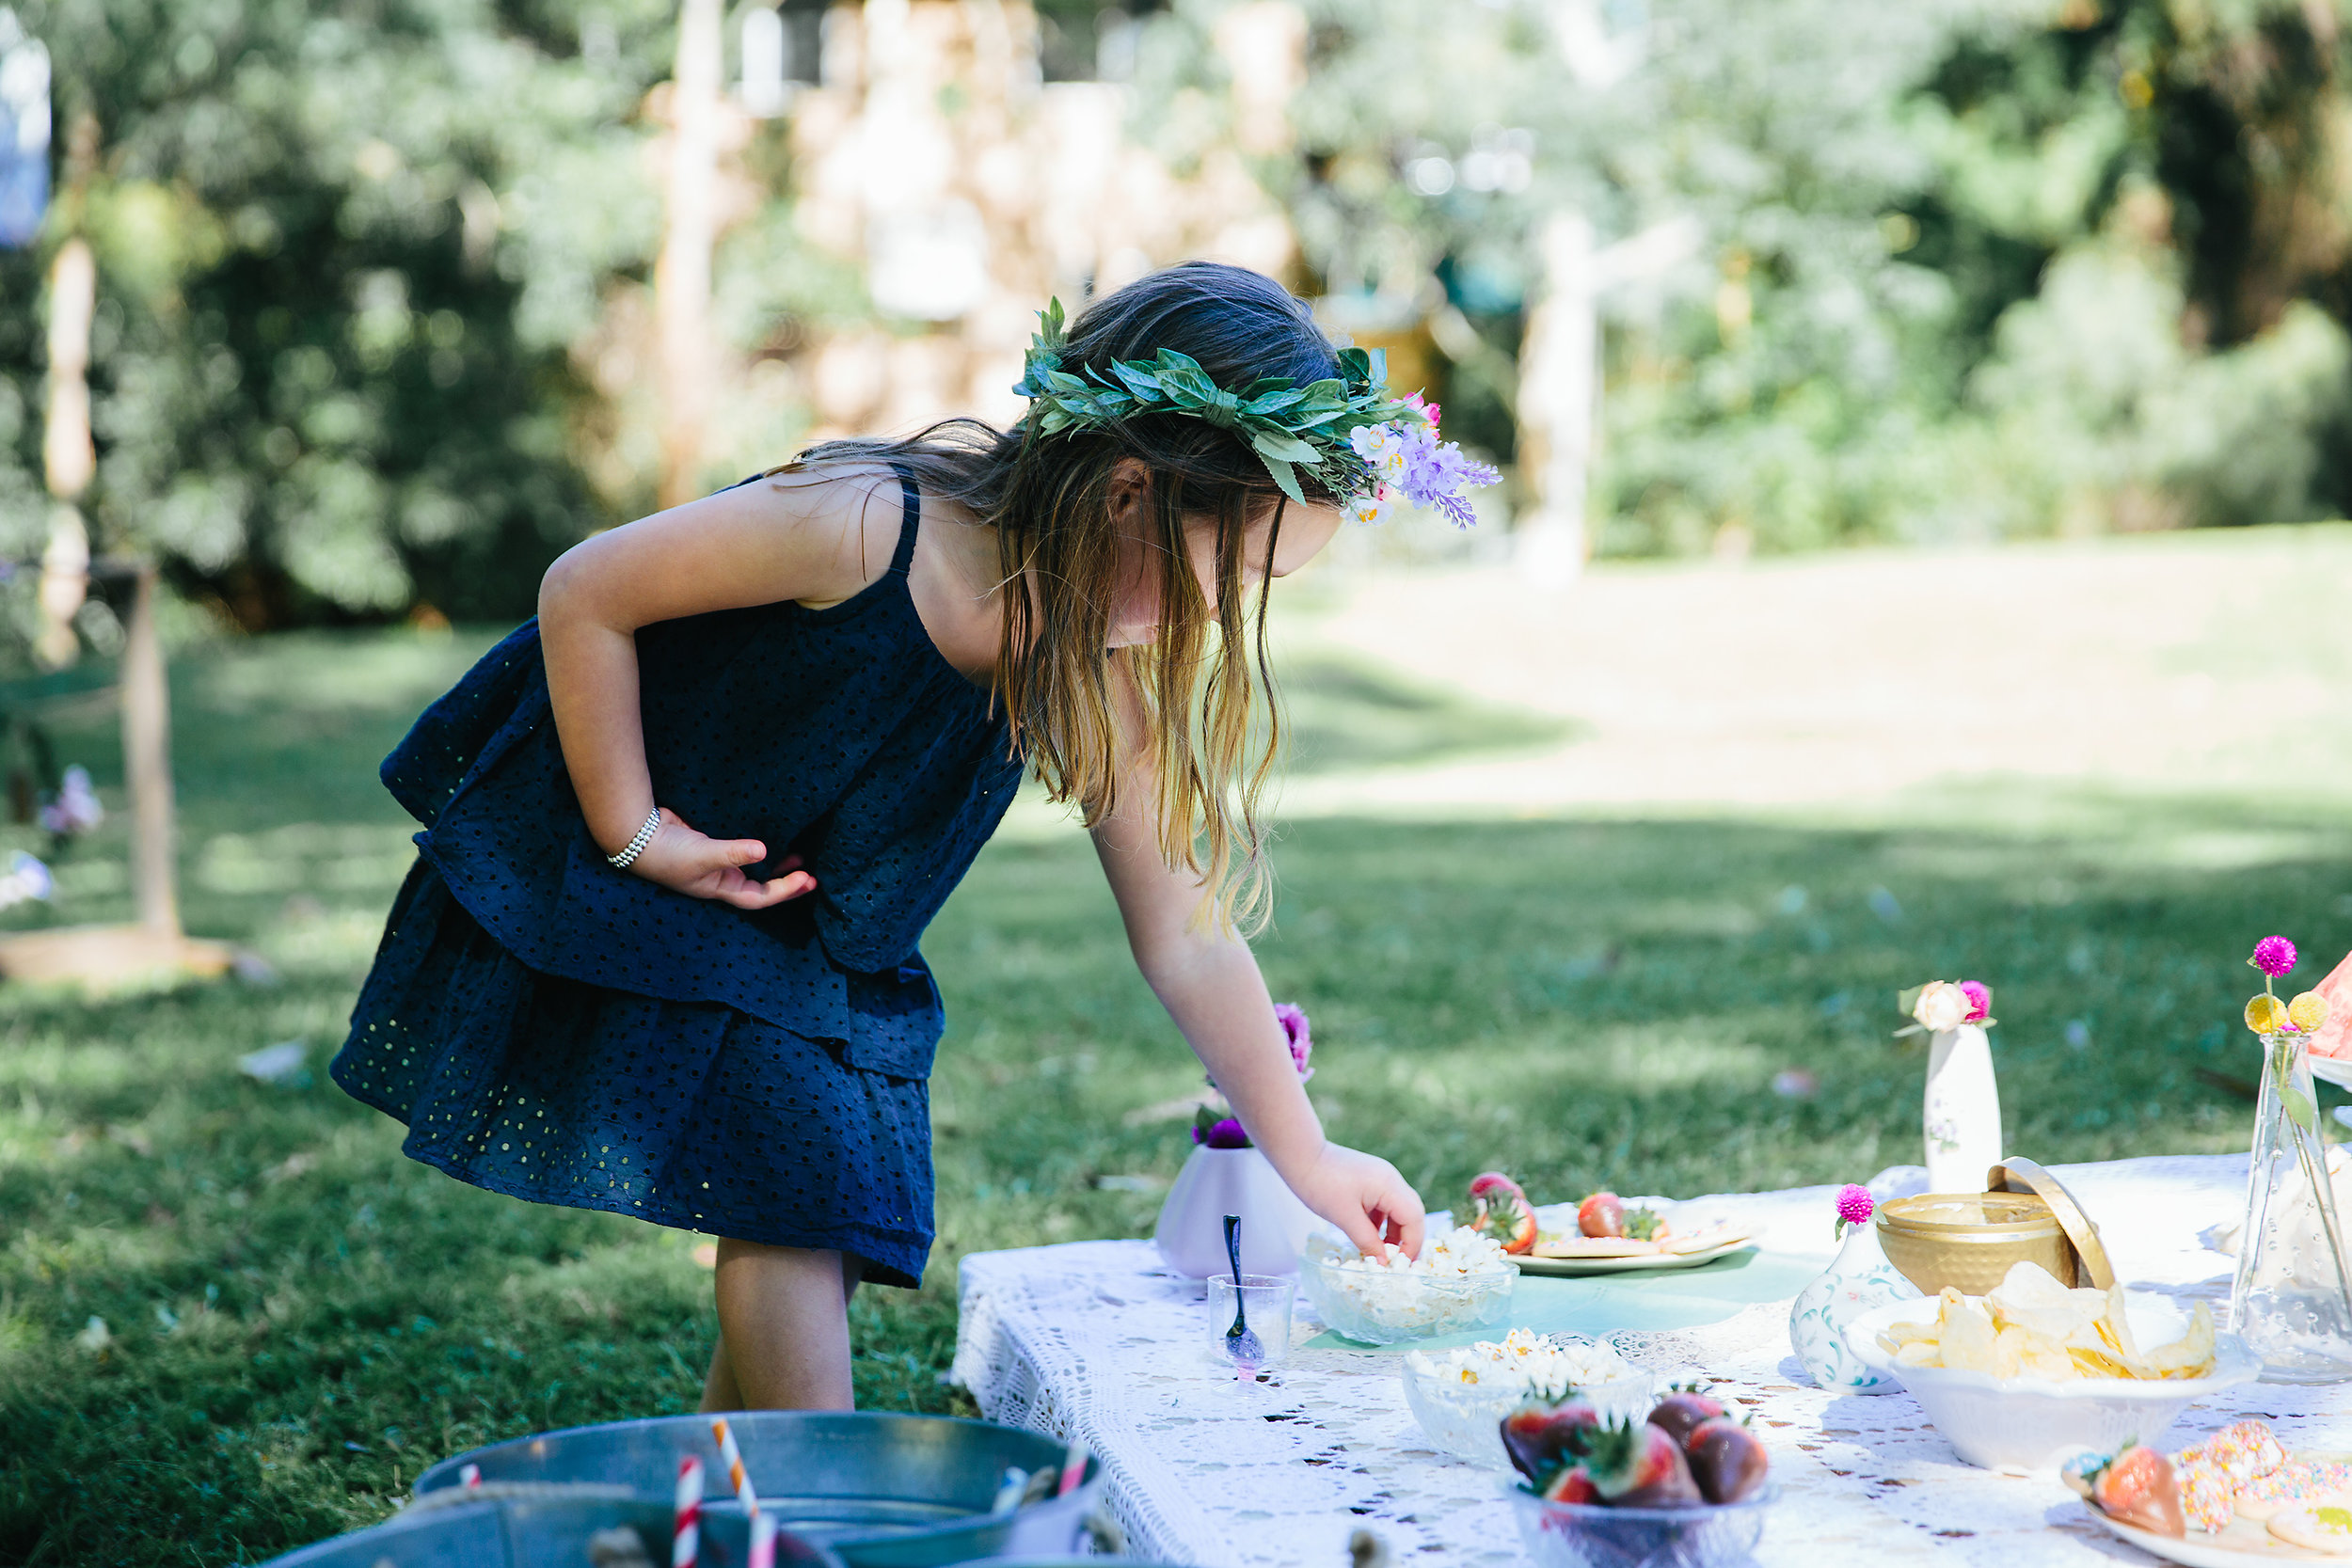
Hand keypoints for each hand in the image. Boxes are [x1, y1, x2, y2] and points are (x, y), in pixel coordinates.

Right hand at [620, 808, 817, 910]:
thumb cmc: (667, 853)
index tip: (807, 879)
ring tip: (797, 855)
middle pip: (760, 887)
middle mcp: (720, 879)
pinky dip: (755, 846)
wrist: (636, 835)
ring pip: (752, 869)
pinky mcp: (711, 844)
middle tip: (811, 875)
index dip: (785, 891)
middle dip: (785, 882)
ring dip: (774, 864)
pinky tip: (770, 835)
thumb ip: (733, 852)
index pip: (760, 898)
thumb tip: (765, 850)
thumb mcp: (703, 854)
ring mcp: (716, 863)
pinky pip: (740, 849)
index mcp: (720, 889)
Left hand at [1282, 1143, 1426, 1259]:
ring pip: (1399, 1209)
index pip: (1414, 1218)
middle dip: (1408, 1239)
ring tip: (1383, 1253)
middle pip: (1412, 1213)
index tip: (1402, 1265)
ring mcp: (1381, 1178)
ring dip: (1394, 1231)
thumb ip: (1367, 1241)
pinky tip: (1370, 1236)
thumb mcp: (1345, 1218)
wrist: (1301, 1157)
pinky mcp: (1370, 1180)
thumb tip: (1383, 1263)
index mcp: (1389, 1185)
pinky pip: (1385, 1204)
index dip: (1412, 1244)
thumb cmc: (1321, 1185)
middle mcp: (1391, 1179)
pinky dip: (1382, 1222)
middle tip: (1399, 1262)